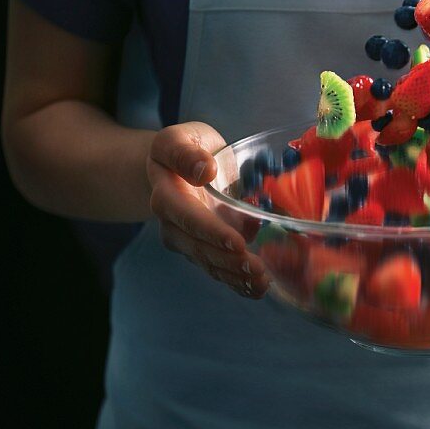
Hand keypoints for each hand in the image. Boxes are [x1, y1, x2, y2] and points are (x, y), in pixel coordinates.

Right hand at [147, 122, 269, 297]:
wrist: (179, 167)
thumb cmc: (185, 149)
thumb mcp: (179, 139)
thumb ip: (186, 153)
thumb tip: (204, 170)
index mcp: (166, 196)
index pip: (188, 218)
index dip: (212, 232)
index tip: (237, 242)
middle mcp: (173, 225)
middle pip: (200, 248)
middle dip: (229, 261)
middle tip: (258, 269)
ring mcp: (187, 241)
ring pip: (210, 264)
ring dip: (236, 277)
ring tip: (263, 282)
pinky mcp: (203, 250)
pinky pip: (218, 270)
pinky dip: (238, 282)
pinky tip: (258, 289)